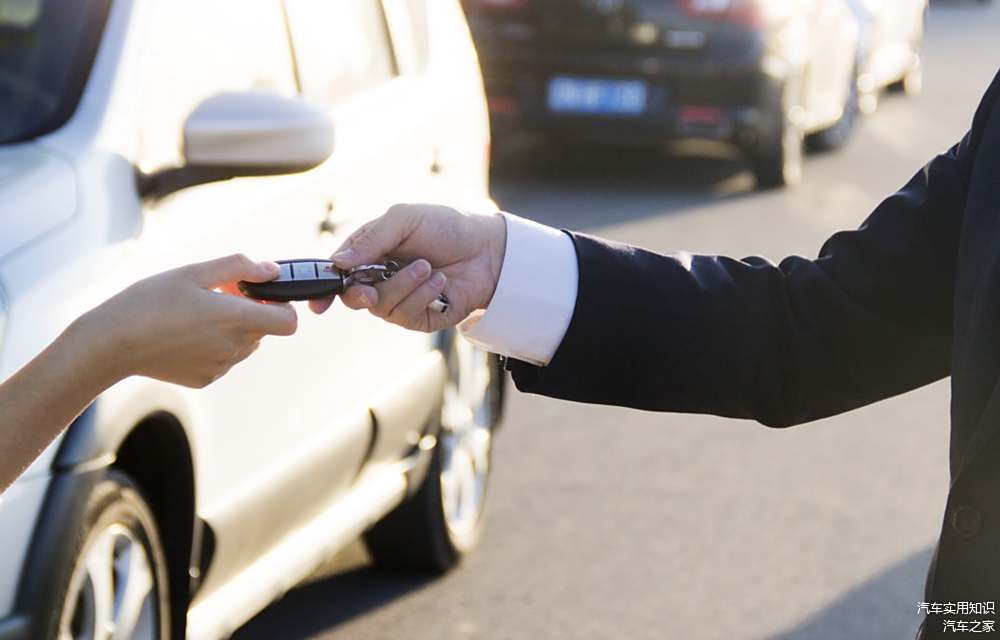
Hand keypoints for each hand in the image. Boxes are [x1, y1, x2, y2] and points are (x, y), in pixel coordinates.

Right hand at [76, 254, 296, 387]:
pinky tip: (184, 334)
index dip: (281, 305)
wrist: (111, 344)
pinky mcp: (205, 379)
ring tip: (196, 314)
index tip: (259, 293)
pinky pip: (224, 359)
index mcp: (236, 319)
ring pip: (245, 345)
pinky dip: (215, 345)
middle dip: (251, 310)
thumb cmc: (150, 301)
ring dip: (233, 328)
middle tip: (218, 295)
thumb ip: (239, 267)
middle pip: (265, 330)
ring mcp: (221, 366)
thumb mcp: (194, 272)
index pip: (288, 322)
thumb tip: (271, 270)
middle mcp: (234, 347)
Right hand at [310, 204, 505, 331]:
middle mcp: (380, 279)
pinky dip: (422, 296)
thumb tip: (338, 263)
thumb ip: (370, 239)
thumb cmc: (446, 227)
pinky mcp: (420, 318)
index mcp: (370, 253)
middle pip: (353, 297)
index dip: (325, 289)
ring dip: (404, 286)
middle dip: (359, 294)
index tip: (318, 302)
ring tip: (429, 267)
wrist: (487, 248)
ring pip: (381, 307)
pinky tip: (439, 281)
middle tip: (368, 290)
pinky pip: (407, 315)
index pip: (338, 273)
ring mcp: (400, 300)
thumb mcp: (405, 220)